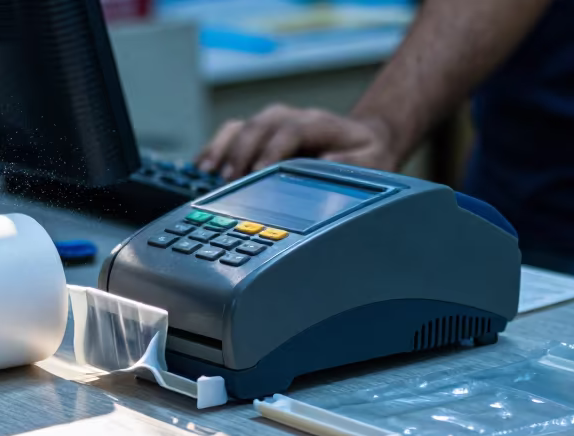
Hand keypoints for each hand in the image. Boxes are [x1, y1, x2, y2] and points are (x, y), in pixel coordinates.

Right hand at [196, 105, 398, 179]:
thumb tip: (328, 162)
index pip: (290, 130)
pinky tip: (202, 168)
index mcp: (317, 124)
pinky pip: (230, 135)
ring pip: (240, 127)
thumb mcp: (372, 161)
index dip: (272, 150)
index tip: (259, 172)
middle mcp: (290, 118)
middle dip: (241, 152)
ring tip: (206, 172)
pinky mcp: (257, 134)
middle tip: (228, 180)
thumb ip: (352, 162)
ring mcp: (270, 123)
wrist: (361, 139)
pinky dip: (214, 149)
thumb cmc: (364, 154)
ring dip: (221, 148)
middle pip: (258, 126)